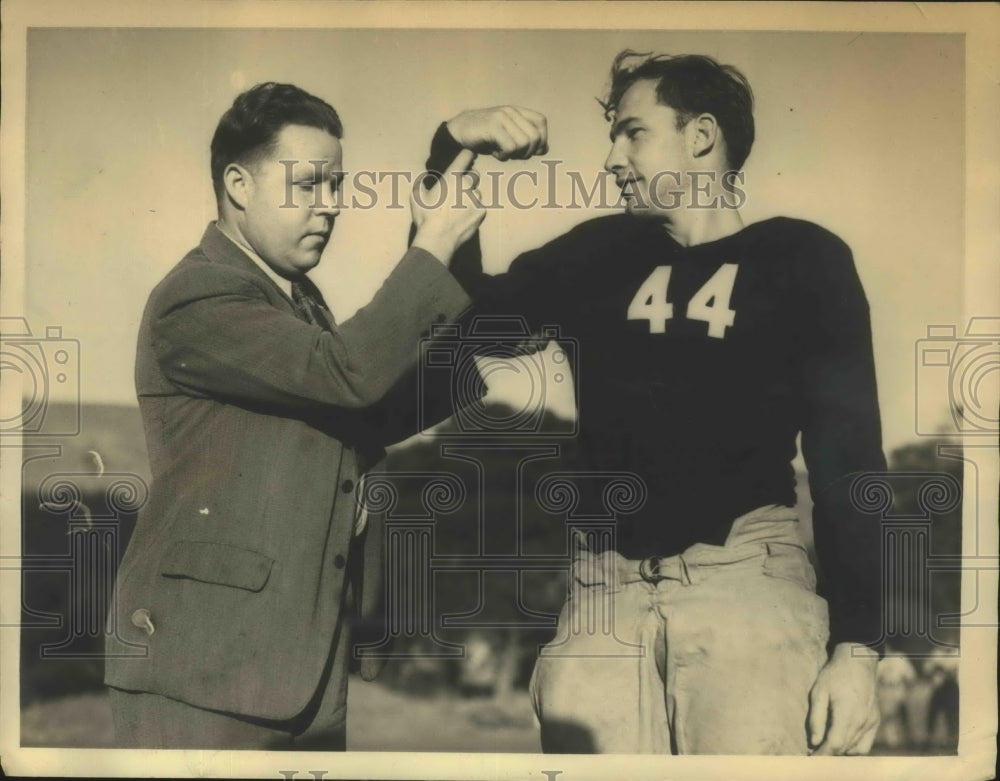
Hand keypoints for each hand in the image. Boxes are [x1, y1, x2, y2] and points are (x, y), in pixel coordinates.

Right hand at [411, 149, 485, 265]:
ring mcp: (475, 199)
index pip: (465, 157)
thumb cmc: (426, 217)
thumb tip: (423, 179)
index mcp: (452, 178)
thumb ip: (421, 183)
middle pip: (474, 175)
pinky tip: (463, 218)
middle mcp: (466, 185)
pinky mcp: (481, 212)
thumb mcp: (416, 197)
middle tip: (460, 189)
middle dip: (469, 179)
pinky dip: (474, 211)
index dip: (468, 155)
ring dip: (471, 197)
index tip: (469, 155)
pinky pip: (480, 208)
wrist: (438, 239)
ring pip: (477, 193)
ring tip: (460, 208)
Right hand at [447, 106, 547, 160]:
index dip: (541, 139)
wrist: (459, 130)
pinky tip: (496, 153)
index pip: (541, 122)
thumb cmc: (485, 136)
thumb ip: (524, 138)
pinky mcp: (493, 126)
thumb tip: (543, 149)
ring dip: (515, 154)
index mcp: (516, 111)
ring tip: (503, 152)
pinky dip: (505, 156)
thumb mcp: (507, 135)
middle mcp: (511, 111)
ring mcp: (502, 117)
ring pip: (524, 143)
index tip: (529, 150)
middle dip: (527, 152)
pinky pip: (510, 147)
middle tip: (513, 154)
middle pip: (535, 136)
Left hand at [808, 642, 880, 754]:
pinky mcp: (875, 721)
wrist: (858, 662)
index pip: (835, 743)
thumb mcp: (819, 692)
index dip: (823, 753)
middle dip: (829, 754)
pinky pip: (866, 744)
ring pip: (856, 749)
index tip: (811, 756)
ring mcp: (871, 722)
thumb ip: (816, 718)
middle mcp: (862, 721)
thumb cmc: (835, 675)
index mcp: (847, 714)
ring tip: (827, 748)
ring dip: (841, 752)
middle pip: (845, 748)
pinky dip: (854, 748)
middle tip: (815, 754)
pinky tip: (843, 743)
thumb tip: (814, 741)